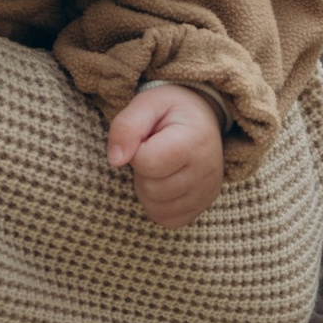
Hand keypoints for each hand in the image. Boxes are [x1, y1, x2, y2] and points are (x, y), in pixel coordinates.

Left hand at [105, 83, 228, 230]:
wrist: (202, 119)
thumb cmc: (171, 110)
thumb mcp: (146, 103)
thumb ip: (126, 126)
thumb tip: (115, 160)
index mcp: (195, 141)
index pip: (147, 163)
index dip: (135, 150)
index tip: (146, 137)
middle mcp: (207, 171)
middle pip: (150, 188)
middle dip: (141, 170)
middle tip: (153, 150)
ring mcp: (207, 193)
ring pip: (156, 207)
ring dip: (147, 188)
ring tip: (159, 164)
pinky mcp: (202, 207)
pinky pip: (166, 219)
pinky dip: (157, 203)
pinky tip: (164, 181)